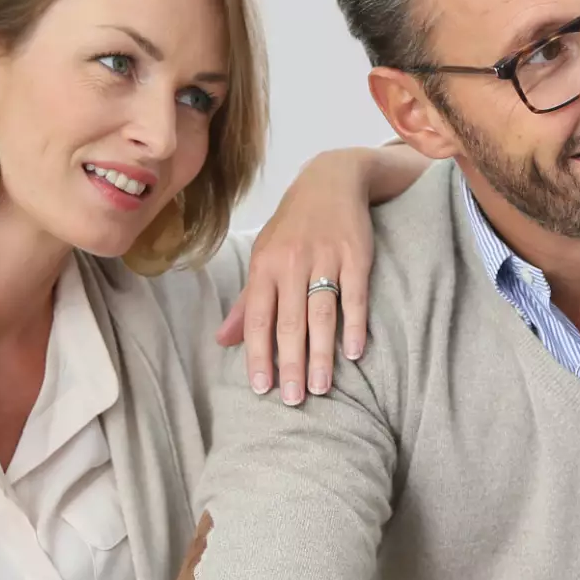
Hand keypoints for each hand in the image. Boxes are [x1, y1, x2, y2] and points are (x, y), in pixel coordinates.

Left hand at [217, 147, 380, 405]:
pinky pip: (355, 296)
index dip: (258, 354)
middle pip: (289, 322)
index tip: (261, 389)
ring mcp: (325, 258)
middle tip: (294, 399)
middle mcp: (292, 263)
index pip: (258, 318)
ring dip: (321, 354)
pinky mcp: (356, 255)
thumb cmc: (293, 227)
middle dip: (291, 364)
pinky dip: (355, 325)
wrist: (331, 180)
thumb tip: (223, 340)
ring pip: (321, 314)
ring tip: (322, 387)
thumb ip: (247, 301)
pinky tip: (355, 352)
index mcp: (265, 266)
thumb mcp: (264, 256)